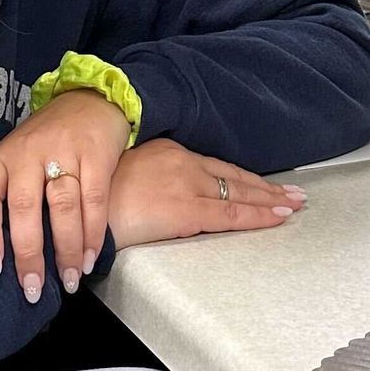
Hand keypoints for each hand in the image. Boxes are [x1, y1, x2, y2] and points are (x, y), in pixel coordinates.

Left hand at [0, 91, 131, 302]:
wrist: (90, 100)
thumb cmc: (46, 142)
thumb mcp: (16, 159)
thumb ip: (7, 195)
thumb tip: (0, 254)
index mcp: (0, 158)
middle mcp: (27, 153)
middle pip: (25, 207)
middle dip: (29, 254)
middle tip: (33, 289)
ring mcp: (63, 151)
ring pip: (62, 207)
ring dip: (65, 250)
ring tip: (68, 281)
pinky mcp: (96, 154)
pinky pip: (94, 201)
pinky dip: (93, 235)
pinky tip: (89, 258)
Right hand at [108, 138, 304, 249]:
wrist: (76, 208)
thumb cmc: (91, 198)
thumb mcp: (124, 175)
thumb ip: (150, 180)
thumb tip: (160, 194)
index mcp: (167, 153)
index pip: (216, 167)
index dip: (244, 178)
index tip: (264, 184)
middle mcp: (182, 164)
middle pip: (234, 178)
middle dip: (266, 188)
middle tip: (293, 194)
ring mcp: (187, 185)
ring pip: (239, 195)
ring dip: (270, 201)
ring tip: (294, 205)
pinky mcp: (186, 210)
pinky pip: (232, 215)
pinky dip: (260, 216)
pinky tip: (278, 217)